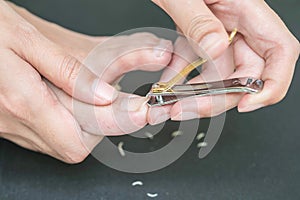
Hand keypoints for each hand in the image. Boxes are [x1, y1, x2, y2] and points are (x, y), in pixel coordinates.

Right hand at [0, 1, 172, 162]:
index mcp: (22, 102)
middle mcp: (17, 122)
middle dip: (102, 125)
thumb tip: (104, 96)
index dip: (112, 126)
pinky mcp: (11, 124)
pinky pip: (50, 135)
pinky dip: (69, 121)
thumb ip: (66, 71)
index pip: (80, 139)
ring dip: (88, 123)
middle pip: (76, 146)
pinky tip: (70, 98)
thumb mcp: (27, 40)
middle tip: (115, 98)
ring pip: (64, 143)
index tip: (137, 109)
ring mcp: (12, 127)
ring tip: (95, 96)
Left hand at [150, 0, 299, 120]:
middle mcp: (237, 23)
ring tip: (172, 102)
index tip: (246, 104)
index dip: (271, 84)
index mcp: (246, 8)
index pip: (280, 51)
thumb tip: (216, 49)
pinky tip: (166, 84)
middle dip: (218, 97)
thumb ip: (198, 19)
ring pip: (219, 75)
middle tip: (188, 108)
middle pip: (245, 73)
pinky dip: (181, 77)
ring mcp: (217, 33)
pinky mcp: (199, 37)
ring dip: (196, 93)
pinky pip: (196, 64)